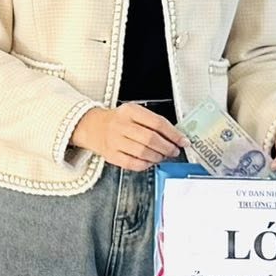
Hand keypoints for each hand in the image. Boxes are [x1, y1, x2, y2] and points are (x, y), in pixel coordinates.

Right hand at [70, 105, 184, 172]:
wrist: (92, 126)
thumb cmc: (118, 120)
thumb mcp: (135, 113)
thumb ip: (153, 122)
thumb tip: (176, 137)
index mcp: (130, 111)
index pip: (157, 123)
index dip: (174, 134)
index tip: (183, 141)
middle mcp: (121, 125)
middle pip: (151, 139)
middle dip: (168, 148)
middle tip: (174, 151)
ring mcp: (114, 141)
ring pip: (143, 152)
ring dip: (158, 157)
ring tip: (162, 156)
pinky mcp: (111, 155)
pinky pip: (133, 163)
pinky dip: (146, 164)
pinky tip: (150, 161)